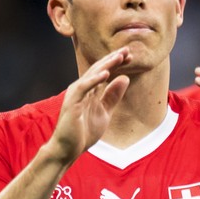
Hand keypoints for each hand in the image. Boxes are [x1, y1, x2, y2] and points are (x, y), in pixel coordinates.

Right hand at [45, 47, 131, 162]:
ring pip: (91, 75)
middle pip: (98, 70)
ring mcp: (76, 96)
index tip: (131, 56)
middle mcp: (82, 89)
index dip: (116, 63)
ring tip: (119, 56)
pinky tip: (105, 73)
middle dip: (113, 59)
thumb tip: (124, 78)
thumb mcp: (104, 111)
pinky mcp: (71, 104)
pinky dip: (93, 80)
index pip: (104, 72)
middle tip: (127, 49)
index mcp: (90, 91)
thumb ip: (112, 96)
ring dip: (105, 65)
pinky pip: (83, 88)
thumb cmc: (83, 131)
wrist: (69, 149)